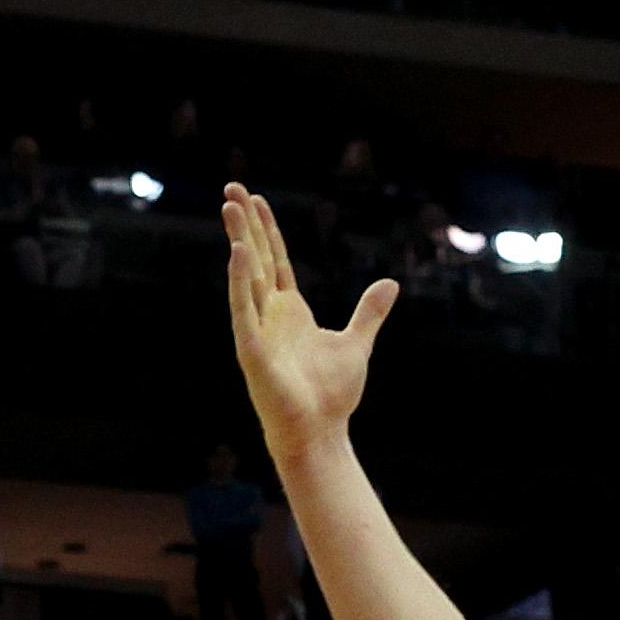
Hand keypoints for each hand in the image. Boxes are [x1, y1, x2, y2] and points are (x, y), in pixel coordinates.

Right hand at [222, 189, 394, 454]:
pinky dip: (240, 282)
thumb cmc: (331, 396)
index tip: (256, 200)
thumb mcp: (357, 343)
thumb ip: (368, 312)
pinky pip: (243, 309)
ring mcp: (257, 330)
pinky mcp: (251, 350)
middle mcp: (269, 316)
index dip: (266, 229)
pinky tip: (238, 253)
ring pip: (245, 275)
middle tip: (232, 187)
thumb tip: (389, 284)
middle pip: (255, 258)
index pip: (275, 260)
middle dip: (244, 223)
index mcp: (290, 312)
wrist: (319, 433)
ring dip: (238, 240)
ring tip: (229, 206)